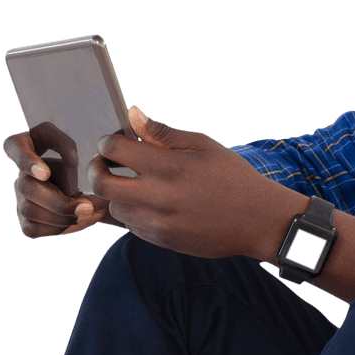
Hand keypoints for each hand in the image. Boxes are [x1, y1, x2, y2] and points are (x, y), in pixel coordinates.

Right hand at [3, 122, 122, 237]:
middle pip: (27, 187)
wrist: (94, 196)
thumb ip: (71, 149)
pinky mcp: (24, 220)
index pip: (14, 146)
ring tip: (85, 212)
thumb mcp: (81, 151)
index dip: (26, 161)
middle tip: (86, 206)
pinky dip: (57, 227)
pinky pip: (32, 228)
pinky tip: (73, 220)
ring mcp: (20, 198)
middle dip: (58, 201)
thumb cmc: (85, 169)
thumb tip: (71, 162)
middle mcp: (20, 174)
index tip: (45, 173)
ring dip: (61, 216)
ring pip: (30, 210)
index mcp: (28, 148)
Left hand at [88, 105, 299, 259]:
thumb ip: (163, 133)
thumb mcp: (202, 146)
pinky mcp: (161, 240)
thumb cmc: (232, 177)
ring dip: (118, 194)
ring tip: (137, 185)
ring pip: (114, 207)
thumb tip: (132, 113)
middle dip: (98, 170)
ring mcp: (157, 222)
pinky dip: (135, 213)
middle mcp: (157, 196)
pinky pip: (131, 226)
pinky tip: (154, 204)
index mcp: (166, 166)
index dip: (108, 142)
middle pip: (101, 183)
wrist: (257, 220)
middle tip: (106, 164)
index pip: (113, 149)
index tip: (114, 143)